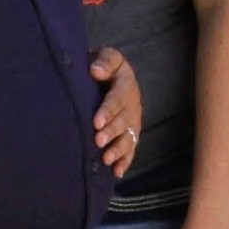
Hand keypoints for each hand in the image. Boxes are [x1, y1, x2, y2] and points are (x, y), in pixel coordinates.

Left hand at [90, 48, 141, 173]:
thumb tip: (96, 71)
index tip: (96, 122)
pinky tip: (116, 172)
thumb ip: (104, 61)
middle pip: (124, 120)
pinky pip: (131, 149)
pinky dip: (125, 161)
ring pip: (128, 137)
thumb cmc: (101, 65)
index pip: (118, 98)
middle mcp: (133, 104)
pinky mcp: (131, 133)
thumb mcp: (106, 56)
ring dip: (118, 149)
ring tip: (106, 159)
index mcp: (126, 84)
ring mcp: (133, 121)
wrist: (105, 73)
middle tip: (97, 140)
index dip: (108, 111)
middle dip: (112, 132)